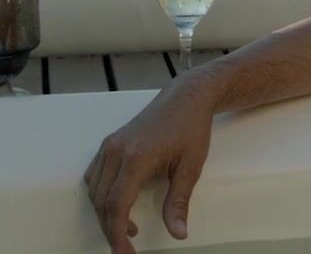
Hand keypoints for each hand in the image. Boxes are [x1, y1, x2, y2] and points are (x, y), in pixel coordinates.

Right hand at [84, 88, 214, 252]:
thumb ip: (179, 202)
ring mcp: (109, 147)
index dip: (117, 232)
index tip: (125, 251)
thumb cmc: (191, 129)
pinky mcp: (110, 144)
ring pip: (94, 190)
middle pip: (102, 201)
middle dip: (111, 228)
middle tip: (126, 247)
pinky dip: (102, 196)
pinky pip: (95, 176)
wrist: (186, 98)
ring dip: (106, 213)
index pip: (117, 205)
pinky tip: (120, 204)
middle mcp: (116, 152)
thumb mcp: (191, 167)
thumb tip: (178, 232)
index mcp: (136, 158)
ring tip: (129, 228)